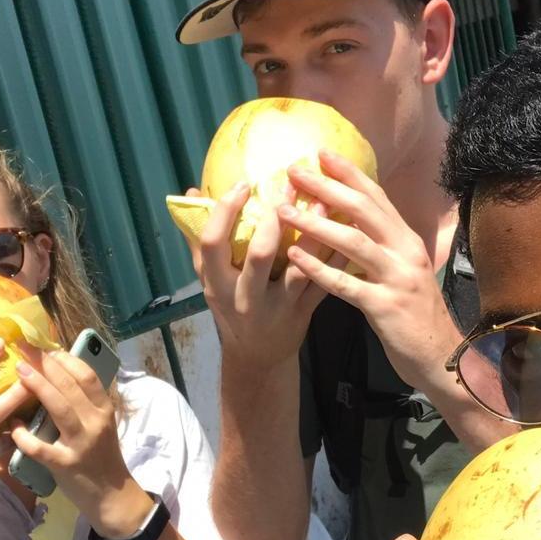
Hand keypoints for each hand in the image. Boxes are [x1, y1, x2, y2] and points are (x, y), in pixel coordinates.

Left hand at [9, 351, 152, 537]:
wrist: (112, 496)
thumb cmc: (101, 456)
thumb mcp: (101, 425)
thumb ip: (84, 403)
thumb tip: (57, 374)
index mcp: (104, 410)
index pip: (87, 375)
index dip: (65, 358)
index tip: (45, 347)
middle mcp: (95, 423)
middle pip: (71, 386)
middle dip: (46, 363)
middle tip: (24, 347)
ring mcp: (81, 444)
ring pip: (60, 408)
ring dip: (39, 386)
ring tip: (20, 370)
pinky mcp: (66, 465)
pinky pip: (41, 447)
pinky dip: (24, 435)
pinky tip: (12, 425)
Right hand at [189, 183, 337, 370]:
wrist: (256, 356)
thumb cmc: (231, 306)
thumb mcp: (210, 278)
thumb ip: (200, 238)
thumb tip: (195, 193)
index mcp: (217, 283)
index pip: (213, 243)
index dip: (226, 210)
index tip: (244, 183)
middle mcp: (245, 297)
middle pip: (259, 254)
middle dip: (275, 218)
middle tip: (290, 185)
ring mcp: (277, 307)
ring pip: (299, 268)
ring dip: (313, 234)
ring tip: (323, 202)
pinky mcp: (304, 313)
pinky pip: (323, 283)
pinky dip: (335, 257)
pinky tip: (345, 231)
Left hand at [281, 151, 461, 388]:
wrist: (443, 356)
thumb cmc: (416, 315)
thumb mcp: (403, 271)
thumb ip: (382, 247)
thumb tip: (351, 223)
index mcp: (407, 240)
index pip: (377, 197)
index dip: (349, 172)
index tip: (321, 153)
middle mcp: (405, 251)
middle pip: (363, 209)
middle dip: (326, 186)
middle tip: (294, 171)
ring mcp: (396, 278)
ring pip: (353, 241)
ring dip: (315, 223)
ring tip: (282, 211)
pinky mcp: (385, 306)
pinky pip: (347, 284)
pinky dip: (319, 269)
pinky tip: (294, 258)